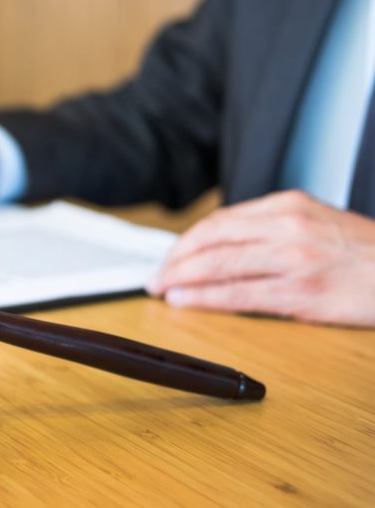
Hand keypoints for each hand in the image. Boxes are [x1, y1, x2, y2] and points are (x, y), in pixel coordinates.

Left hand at [148, 190, 374, 326]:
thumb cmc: (365, 254)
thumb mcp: (317, 223)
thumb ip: (273, 228)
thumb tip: (223, 246)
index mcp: (288, 205)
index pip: (220, 220)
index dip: (187, 240)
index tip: (169, 255)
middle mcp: (287, 226)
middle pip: (211, 239)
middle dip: (174, 259)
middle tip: (154, 276)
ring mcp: (294, 259)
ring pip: (217, 265)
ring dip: (180, 277)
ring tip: (160, 289)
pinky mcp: (301, 293)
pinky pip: (239, 295)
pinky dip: (203, 298)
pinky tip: (184, 301)